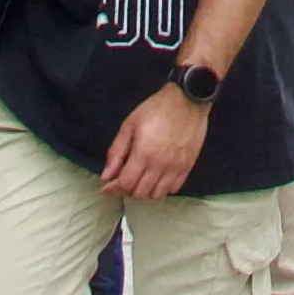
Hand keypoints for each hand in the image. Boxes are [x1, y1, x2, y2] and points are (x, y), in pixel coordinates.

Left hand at [100, 80, 215, 201]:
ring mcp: (176, 167)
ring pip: (156, 195)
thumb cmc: (157, 108)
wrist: (187, 99)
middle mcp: (160, 165)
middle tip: (124, 179)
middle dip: (127, 189)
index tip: (107, 187)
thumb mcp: (129, 125)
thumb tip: (106, 176)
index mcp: (143, 153)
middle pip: (139, 193)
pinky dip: (163, 188)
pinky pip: (173, 189)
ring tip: (142, 178)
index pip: (125, 184)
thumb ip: (116, 152)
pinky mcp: (188, 167)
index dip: (112, 189)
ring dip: (146, 190)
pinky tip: (158, 177)